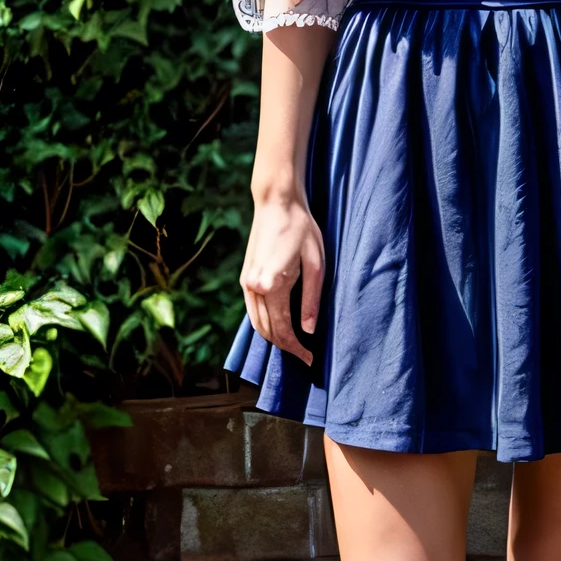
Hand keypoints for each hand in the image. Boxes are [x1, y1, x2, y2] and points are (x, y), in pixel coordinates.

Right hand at [240, 192, 325, 367]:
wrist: (276, 202)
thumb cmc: (300, 228)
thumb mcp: (316, 263)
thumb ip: (311, 299)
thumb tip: (308, 330)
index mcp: (272, 285)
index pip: (282, 329)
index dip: (296, 348)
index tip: (310, 358)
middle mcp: (253, 287)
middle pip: (266, 330)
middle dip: (285, 347)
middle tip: (304, 355)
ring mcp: (245, 282)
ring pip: (256, 323)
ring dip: (273, 337)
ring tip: (294, 344)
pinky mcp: (244, 277)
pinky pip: (252, 310)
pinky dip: (264, 323)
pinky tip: (279, 324)